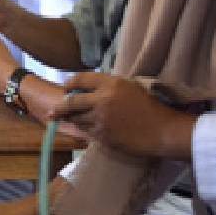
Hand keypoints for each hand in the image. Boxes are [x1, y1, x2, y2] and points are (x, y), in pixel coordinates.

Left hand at [51, 73, 196, 159]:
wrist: (162, 130)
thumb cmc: (150, 107)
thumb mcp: (130, 87)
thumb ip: (109, 87)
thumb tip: (89, 90)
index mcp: (111, 83)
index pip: (81, 79)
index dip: (70, 83)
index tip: (65, 88)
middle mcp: (102, 99)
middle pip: (71, 102)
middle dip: (60, 107)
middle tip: (53, 111)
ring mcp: (100, 119)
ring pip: (77, 119)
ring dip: (73, 120)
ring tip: (70, 120)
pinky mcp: (102, 135)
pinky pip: (87, 132)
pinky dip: (85, 130)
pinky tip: (87, 130)